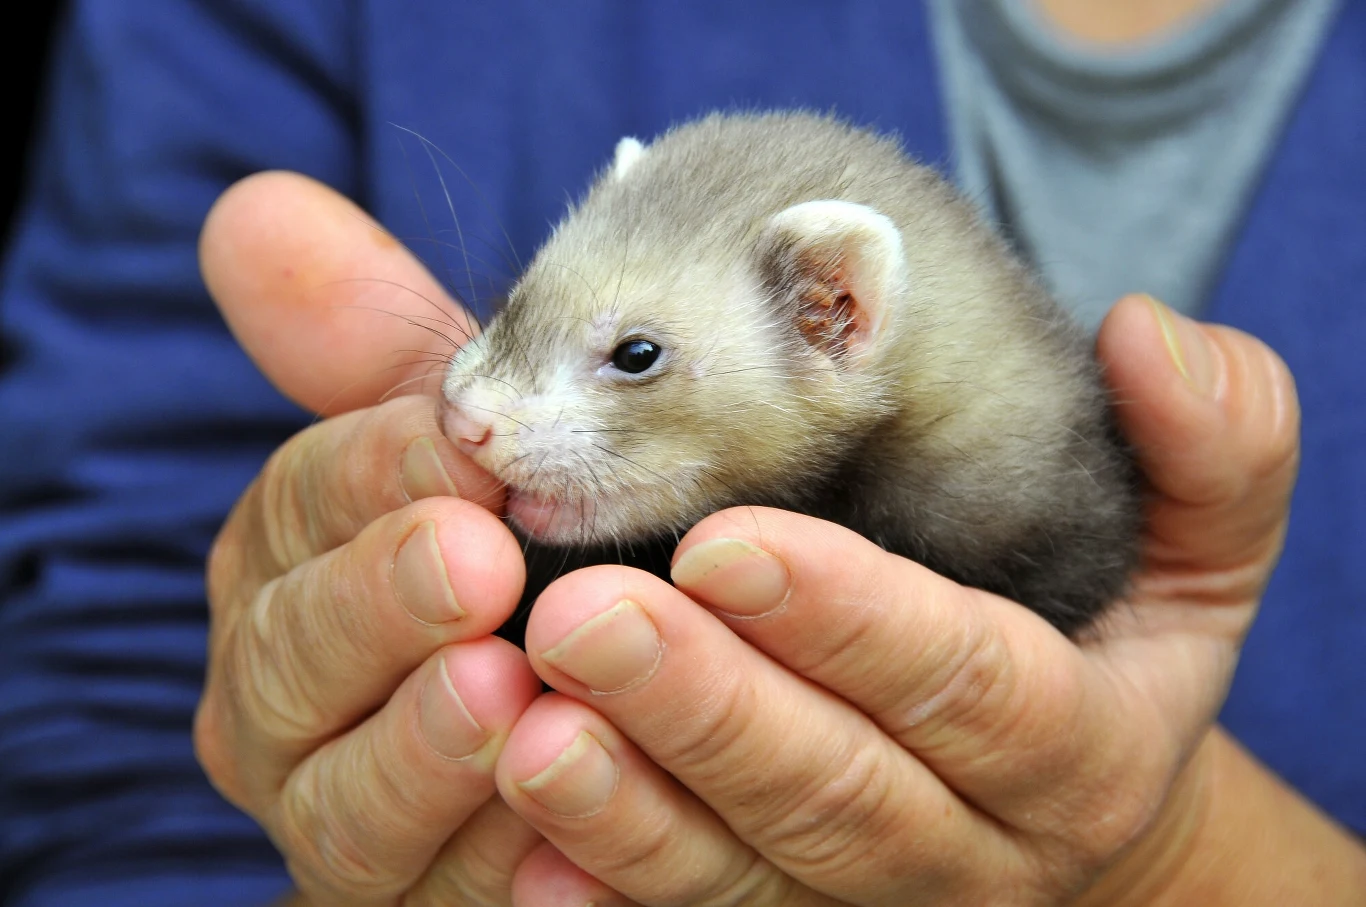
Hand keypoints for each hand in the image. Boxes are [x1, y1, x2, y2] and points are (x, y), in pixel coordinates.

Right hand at [194, 172, 543, 903]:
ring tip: (507, 702)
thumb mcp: (450, 455)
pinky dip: (501, 872)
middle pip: (293, 661)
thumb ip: (368, 357)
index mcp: (288, 569)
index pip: (299, 509)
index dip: (369, 475)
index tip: (464, 448)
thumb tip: (253, 207)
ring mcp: (344, 815)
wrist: (558, 722)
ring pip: (349, 804)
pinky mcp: (420, 903)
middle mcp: (287, 701)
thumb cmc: (490, 563)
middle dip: (379, 609)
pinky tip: (566, 840)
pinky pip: (447, 901)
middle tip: (479, 565)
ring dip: (424, 755)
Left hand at [490, 295, 1322, 904]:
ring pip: (748, 870)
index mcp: (1074, 742)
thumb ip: (1213, 448)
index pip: (967, 682)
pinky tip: (529, 854)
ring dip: (632, 807)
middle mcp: (970, 844)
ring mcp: (872, 898)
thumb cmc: (1111, 639)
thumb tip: (1146, 336)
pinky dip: (614, 890)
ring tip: (529, 729)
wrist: (1063, 799)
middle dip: (709, 706)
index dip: (851, 619)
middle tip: (586, 616)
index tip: (727, 544)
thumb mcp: (1202, 546)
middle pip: (835, 789)